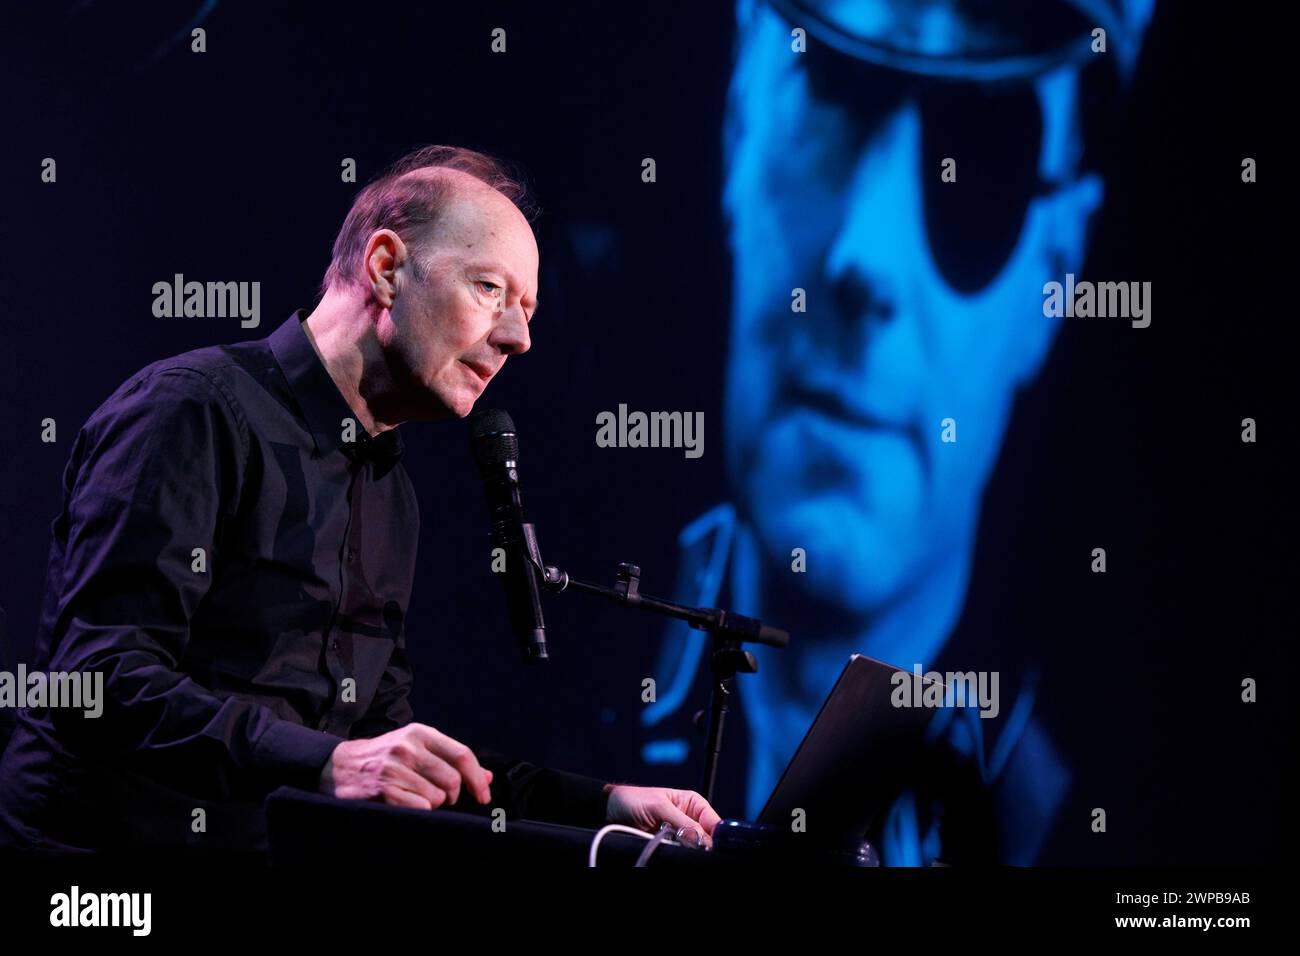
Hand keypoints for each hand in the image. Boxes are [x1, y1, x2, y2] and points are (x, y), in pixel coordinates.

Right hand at [320, 723, 493, 810]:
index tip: (483, 796)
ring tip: (416, 798)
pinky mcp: (383, 788)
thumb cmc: (386, 757)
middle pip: (452, 780)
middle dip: (452, 796)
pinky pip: (419, 808)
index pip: (462, 755)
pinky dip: (419, 811)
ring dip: (432, 804)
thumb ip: (451, 760)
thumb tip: (488, 777)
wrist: (340, 765)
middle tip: (442, 798)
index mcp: (421, 733)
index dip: (478, 778)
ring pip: (436, 797)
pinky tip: (407, 805)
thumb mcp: (417, 749)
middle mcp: (409, 747)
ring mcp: (395, 768)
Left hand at [605, 785, 722, 846]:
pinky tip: (672, 854)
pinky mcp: (669, 848)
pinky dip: (677, 856)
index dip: (717, 836)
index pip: (715, 822)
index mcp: (694, 804)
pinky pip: (679, 855)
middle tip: (691, 850)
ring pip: (694, 850)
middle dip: (701, 847)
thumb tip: (702, 839)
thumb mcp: (659, 807)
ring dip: (688, 852)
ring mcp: (680, 836)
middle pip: (707, 840)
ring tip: (674, 848)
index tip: (712, 847)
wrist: (609, 811)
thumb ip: (682, 822)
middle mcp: (690, 820)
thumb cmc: (633, 800)